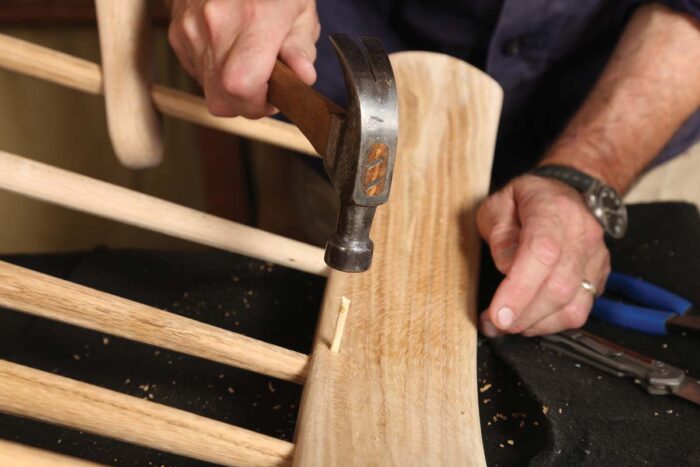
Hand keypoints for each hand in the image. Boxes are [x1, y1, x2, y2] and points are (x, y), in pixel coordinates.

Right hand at [168, 0, 319, 117]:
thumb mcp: (300, 9)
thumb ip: (301, 47)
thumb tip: (303, 77)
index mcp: (254, 18)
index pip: (242, 87)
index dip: (259, 104)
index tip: (273, 96)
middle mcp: (216, 24)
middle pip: (222, 100)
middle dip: (246, 103)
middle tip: (263, 84)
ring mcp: (191, 28)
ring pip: (208, 91)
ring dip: (230, 89)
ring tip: (247, 60)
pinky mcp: (176, 32)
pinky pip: (196, 73)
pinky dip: (215, 72)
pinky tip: (229, 50)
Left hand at [476, 175, 610, 335]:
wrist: (565, 194)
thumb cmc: (527, 201)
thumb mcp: (498, 205)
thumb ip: (498, 234)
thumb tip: (506, 268)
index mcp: (553, 209)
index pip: (542, 253)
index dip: (520, 289)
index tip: (498, 313)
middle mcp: (582, 234)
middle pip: (558, 287)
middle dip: (522, 314)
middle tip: (493, 323)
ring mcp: (595, 258)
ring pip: (572, 306)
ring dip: (534, 324)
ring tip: (506, 324)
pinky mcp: (598, 278)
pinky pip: (578, 312)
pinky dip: (549, 323)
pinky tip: (528, 319)